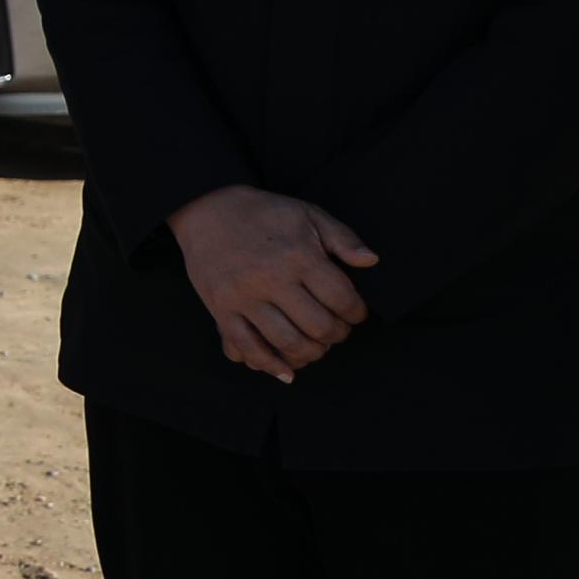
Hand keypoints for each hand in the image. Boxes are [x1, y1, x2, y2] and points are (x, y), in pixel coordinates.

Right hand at [169, 184, 379, 379]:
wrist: (207, 208)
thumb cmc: (264, 213)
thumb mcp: (309, 214)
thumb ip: (343, 239)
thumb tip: (371, 261)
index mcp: (298, 256)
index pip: (341, 299)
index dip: (356, 313)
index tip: (354, 313)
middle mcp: (271, 279)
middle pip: (318, 327)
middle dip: (337, 335)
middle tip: (337, 330)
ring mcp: (244, 297)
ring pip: (287, 343)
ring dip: (311, 353)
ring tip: (315, 346)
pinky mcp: (221, 309)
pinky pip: (247, 347)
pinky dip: (269, 365)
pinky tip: (286, 370)